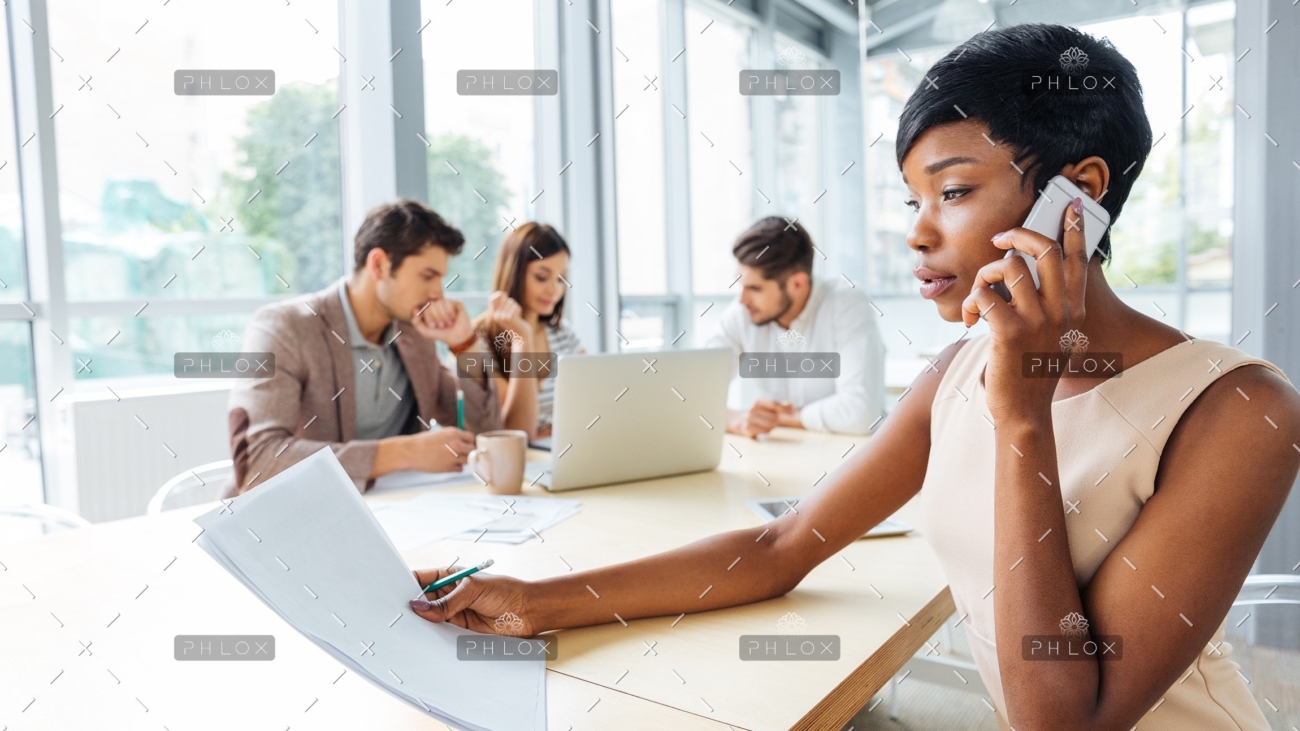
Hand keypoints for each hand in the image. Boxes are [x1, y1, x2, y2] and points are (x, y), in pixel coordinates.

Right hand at [403, 427, 475, 471]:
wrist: (410, 451)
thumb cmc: (423, 442)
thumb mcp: (441, 433)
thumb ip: (454, 437)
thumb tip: (466, 443)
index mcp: (454, 433)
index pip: (471, 438)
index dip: (468, 442)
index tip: (465, 445)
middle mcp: (456, 444)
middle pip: (473, 450)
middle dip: (468, 452)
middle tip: (461, 453)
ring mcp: (453, 457)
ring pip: (468, 460)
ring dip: (462, 460)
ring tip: (452, 459)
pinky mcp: (448, 467)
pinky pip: (460, 469)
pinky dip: (456, 468)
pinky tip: (447, 464)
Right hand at [408, 568, 535, 635]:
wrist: (527, 612)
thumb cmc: (505, 591)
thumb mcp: (472, 589)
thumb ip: (446, 601)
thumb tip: (419, 607)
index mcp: (450, 577)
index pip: (422, 579)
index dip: (406, 584)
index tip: (392, 591)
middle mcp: (449, 595)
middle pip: (422, 601)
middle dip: (410, 607)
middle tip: (396, 614)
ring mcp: (454, 613)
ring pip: (429, 619)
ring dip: (420, 623)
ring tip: (406, 627)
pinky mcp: (460, 630)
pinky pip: (440, 633)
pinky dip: (432, 636)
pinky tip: (424, 638)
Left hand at [411, 297, 472, 345]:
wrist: (456, 338)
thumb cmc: (441, 334)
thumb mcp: (425, 331)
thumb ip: (416, 322)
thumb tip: (415, 309)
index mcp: (430, 309)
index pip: (424, 306)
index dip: (428, 317)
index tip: (433, 326)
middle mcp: (439, 304)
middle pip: (431, 304)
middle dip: (436, 317)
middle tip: (441, 325)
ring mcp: (448, 303)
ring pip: (439, 303)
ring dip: (443, 317)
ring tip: (448, 323)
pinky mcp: (457, 303)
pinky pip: (448, 303)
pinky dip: (449, 313)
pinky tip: (454, 318)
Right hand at [485, 291, 531, 345]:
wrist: (521, 334)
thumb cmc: (515, 322)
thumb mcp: (507, 312)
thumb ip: (503, 303)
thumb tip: (502, 293)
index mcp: (493, 314)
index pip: (491, 299)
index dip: (497, 294)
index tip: (503, 293)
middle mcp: (496, 316)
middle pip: (504, 299)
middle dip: (511, 303)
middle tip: (514, 312)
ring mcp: (502, 317)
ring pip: (510, 301)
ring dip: (516, 307)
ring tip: (516, 315)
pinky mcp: (509, 317)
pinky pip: (515, 306)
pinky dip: (519, 309)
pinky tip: (519, 316)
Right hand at [727, 400, 794, 437]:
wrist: (740, 421)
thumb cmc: (759, 415)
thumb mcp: (768, 408)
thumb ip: (780, 406)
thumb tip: (791, 404)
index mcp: (759, 402)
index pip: (774, 404)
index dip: (784, 408)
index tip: (792, 413)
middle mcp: (753, 409)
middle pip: (773, 417)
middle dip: (776, 421)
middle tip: (772, 422)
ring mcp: (749, 418)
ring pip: (769, 426)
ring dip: (770, 428)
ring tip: (764, 425)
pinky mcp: (746, 427)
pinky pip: (763, 431)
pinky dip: (765, 432)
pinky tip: (760, 429)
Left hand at [961, 196, 1088, 422]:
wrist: (1024, 413)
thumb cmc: (1032, 376)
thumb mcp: (1055, 342)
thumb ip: (1054, 314)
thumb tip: (1043, 287)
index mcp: (1072, 311)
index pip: (1077, 260)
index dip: (1073, 229)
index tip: (1071, 204)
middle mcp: (1060, 312)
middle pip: (1045, 251)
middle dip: (1018, 235)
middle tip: (999, 239)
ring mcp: (1037, 321)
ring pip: (1008, 267)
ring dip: (984, 277)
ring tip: (979, 300)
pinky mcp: (1009, 332)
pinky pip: (984, 294)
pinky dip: (971, 302)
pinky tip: (972, 322)